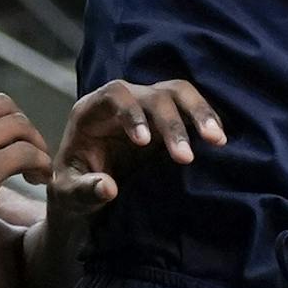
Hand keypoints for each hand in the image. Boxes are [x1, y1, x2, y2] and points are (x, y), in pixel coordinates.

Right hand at [0, 90, 49, 287]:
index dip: (1, 120)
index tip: (8, 145)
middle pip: (1, 105)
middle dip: (22, 127)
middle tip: (30, 155)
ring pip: (17, 126)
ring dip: (35, 145)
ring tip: (37, 171)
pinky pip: (24, 154)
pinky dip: (40, 163)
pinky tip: (40, 180)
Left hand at [50, 78, 225, 214]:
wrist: (85, 191)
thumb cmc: (71, 189)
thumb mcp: (68, 194)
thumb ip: (83, 190)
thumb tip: (108, 187)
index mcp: (91, 110)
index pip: (115, 94)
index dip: (132, 112)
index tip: (145, 143)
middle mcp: (122, 101)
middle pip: (153, 95)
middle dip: (172, 123)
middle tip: (186, 158)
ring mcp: (146, 107)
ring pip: (177, 93)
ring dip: (199, 112)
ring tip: (217, 140)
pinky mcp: (166, 120)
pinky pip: (190, 108)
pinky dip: (206, 120)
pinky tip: (219, 140)